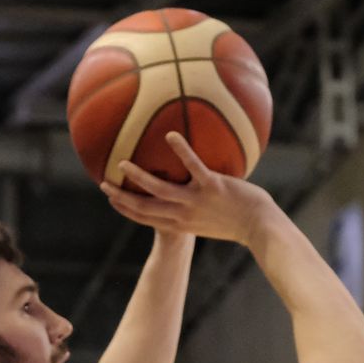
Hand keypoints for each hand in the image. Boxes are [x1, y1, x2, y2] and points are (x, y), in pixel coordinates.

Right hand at [101, 133, 276, 248]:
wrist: (259, 227)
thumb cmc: (239, 222)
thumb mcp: (211, 220)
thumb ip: (196, 209)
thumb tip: (191, 193)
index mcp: (180, 224)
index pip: (147, 218)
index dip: (126, 210)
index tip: (112, 200)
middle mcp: (183, 215)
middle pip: (144, 208)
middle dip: (122, 197)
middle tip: (104, 184)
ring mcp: (196, 201)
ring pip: (159, 190)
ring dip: (139, 177)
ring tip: (123, 163)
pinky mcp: (213, 186)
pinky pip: (194, 166)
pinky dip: (181, 151)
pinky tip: (171, 135)